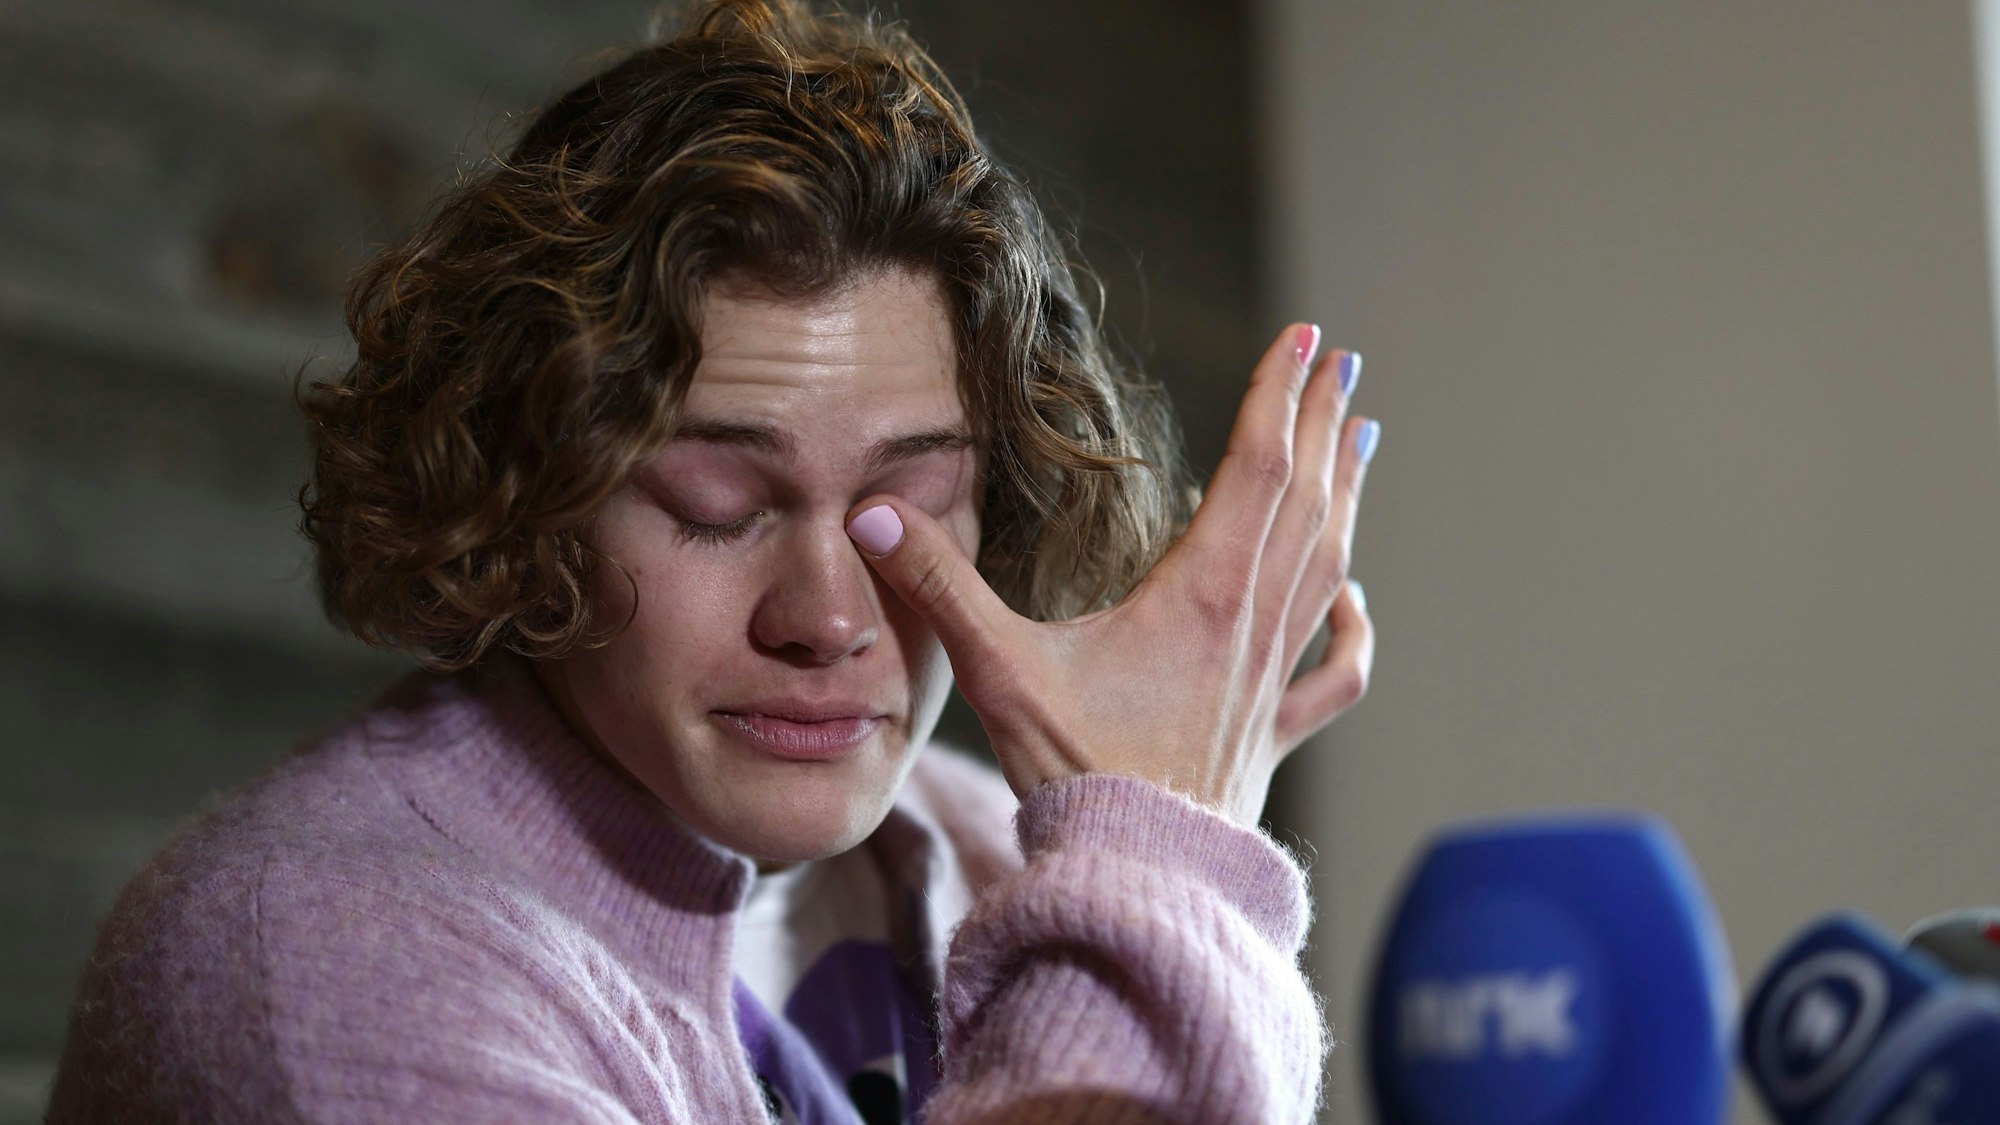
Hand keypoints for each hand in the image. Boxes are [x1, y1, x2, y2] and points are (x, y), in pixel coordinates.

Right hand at [845, 324, 1377, 825]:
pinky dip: (1353, 629)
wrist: (1135, 880)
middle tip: (1340, 363)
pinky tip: (1356, 600)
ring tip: (1360, 439)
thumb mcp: (998, 671)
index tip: (1305, 338)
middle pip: (1303, 502)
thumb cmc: (1074, 778)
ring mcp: (1269, 682)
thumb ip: (938, 586)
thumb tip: (873, 511)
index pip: (1255, 469)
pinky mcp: (1270, 735)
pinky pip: (1334, 674)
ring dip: (1344, 496)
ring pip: (1327, 567)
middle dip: (1320, 424)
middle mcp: (1249, 626)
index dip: (1277, 396)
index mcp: (1198, 596)